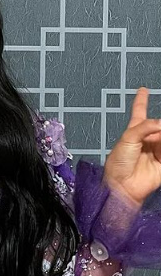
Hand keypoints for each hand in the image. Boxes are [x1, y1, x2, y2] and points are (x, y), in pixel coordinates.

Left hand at [103, 87, 160, 206]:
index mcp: (134, 132)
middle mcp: (147, 139)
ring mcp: (157, 150)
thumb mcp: (127, 140)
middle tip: (158, 131)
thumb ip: (144, 127)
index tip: (143, 90)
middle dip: (160, 126)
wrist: (123, 185)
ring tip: (157, 141)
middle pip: (160, 126)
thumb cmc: (119, 163)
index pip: (139, 112)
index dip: (141, 101)